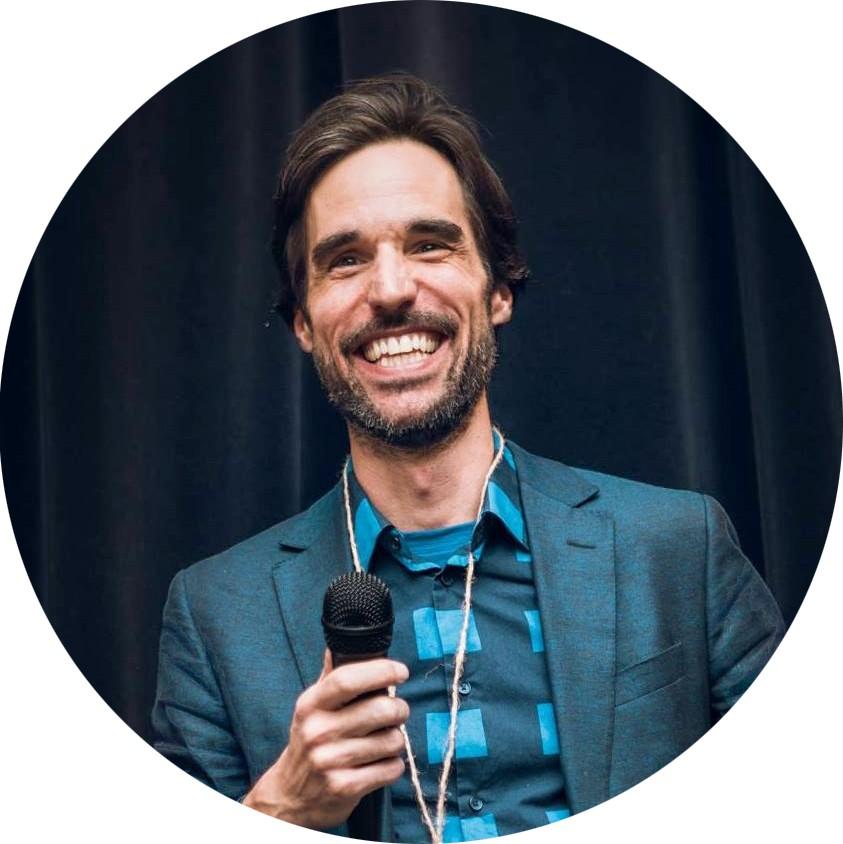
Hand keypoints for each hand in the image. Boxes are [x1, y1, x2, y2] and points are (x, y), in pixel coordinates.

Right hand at [242, 650, 409, 828]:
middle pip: (379, 709)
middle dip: (399, 708)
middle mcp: (318, 731)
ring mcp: (330, 761)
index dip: (380, 671)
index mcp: (311, 705)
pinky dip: (394, 765)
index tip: (400, 671)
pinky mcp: (345, 788)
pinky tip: (381, 763)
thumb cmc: (310, 741)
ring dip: (396, 739)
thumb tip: (344, 640)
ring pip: (391, 740)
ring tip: (385, 740)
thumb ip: (331, 676)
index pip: (347, 679)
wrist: (291, 795)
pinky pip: (391, 768)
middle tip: (397, 711)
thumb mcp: (313, 707)